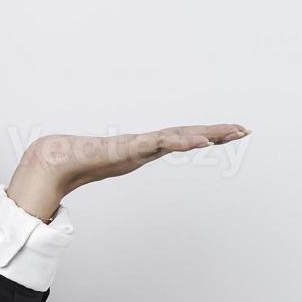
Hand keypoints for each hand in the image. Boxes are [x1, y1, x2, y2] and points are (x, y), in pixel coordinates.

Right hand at [6, 123, 251, 221]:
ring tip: (232, 133)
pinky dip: (184, 141)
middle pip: (188, 134)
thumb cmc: (80, 165)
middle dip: (217, 131)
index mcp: (145, 148)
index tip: (228, 134)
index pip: (181, 138)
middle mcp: (147, 142)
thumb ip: (122, 167)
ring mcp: (140, 143)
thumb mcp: (112, 168)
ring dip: (208, 133)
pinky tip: (202, 141)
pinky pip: (163, 142)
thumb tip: (128, 171)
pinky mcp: (132, 146)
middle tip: (244, 129)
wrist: (57, 161)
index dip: (205, 134)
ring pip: (181, 135)